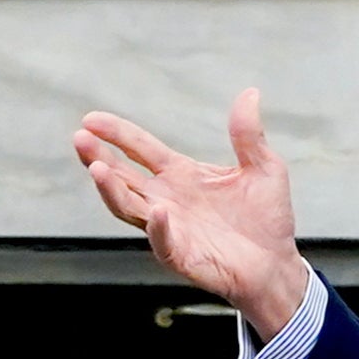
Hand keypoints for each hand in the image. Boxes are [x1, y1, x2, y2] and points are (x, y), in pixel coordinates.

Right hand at [74, 87, 310, 334]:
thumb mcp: (264, 168)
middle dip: (99, 158)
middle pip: (122, 177)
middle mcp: (166, 199)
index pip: (140, 149)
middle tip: (80, 139)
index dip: (116, 133)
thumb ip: (249, 135)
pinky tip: (156, 212)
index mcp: (181, 174)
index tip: (90, 119)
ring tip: (97, 169)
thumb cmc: (266, 218)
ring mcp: (170, 229)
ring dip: (112, 190)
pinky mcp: (182, 256)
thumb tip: (250, 93)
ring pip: (130, 208)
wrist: (278, 265)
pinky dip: (158, 229)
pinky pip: (163, 242)